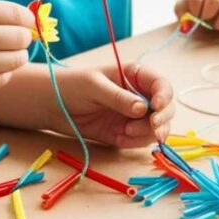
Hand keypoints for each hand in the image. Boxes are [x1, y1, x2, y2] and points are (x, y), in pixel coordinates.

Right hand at [0, 0, 33, 99]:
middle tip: (20, 40)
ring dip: (18, 57)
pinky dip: (4, 73)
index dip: (28, 20)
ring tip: (12, 54)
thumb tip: (27, 23)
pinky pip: (1, 79)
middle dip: (24, 38)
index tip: (28, 24)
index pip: (16, 15)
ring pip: (15, 61)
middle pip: (19, 38)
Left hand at [54, 63, 173, 146]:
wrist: (52, 106)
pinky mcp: (124, 133)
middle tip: (153, 127)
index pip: (161, 85)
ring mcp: (133, 116)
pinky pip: (140, 141)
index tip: (157, 107)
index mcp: (134, 76)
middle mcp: (139, 96)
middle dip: (163, 119)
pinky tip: (121, 138)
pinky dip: (136, 142)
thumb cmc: (71, 86)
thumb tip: (143, 108)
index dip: (164, 96)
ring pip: (157, 127)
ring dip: (148, 133)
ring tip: (127, 132)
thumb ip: (118, 97)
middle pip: (166, 108)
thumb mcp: (94, 87)